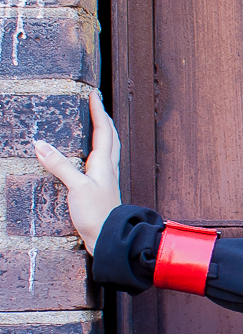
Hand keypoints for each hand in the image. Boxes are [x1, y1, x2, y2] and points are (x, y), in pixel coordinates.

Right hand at [33, 89, 121, 255]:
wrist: (109, 240)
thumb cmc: (97, 214)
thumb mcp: (76, 187)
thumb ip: (60, 166)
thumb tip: (41, 145)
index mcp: (104, 163)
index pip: (103, 129)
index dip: (98, 110)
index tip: (94, 93)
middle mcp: (108, 169)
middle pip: (110, 137)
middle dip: (103, 118)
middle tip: (96, 103)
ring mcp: (106, 180)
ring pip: (109, 149)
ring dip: (104, 134)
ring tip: (96, 125)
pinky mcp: (102, 191)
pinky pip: (102, 164)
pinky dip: (98, 152)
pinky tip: (90, 160)